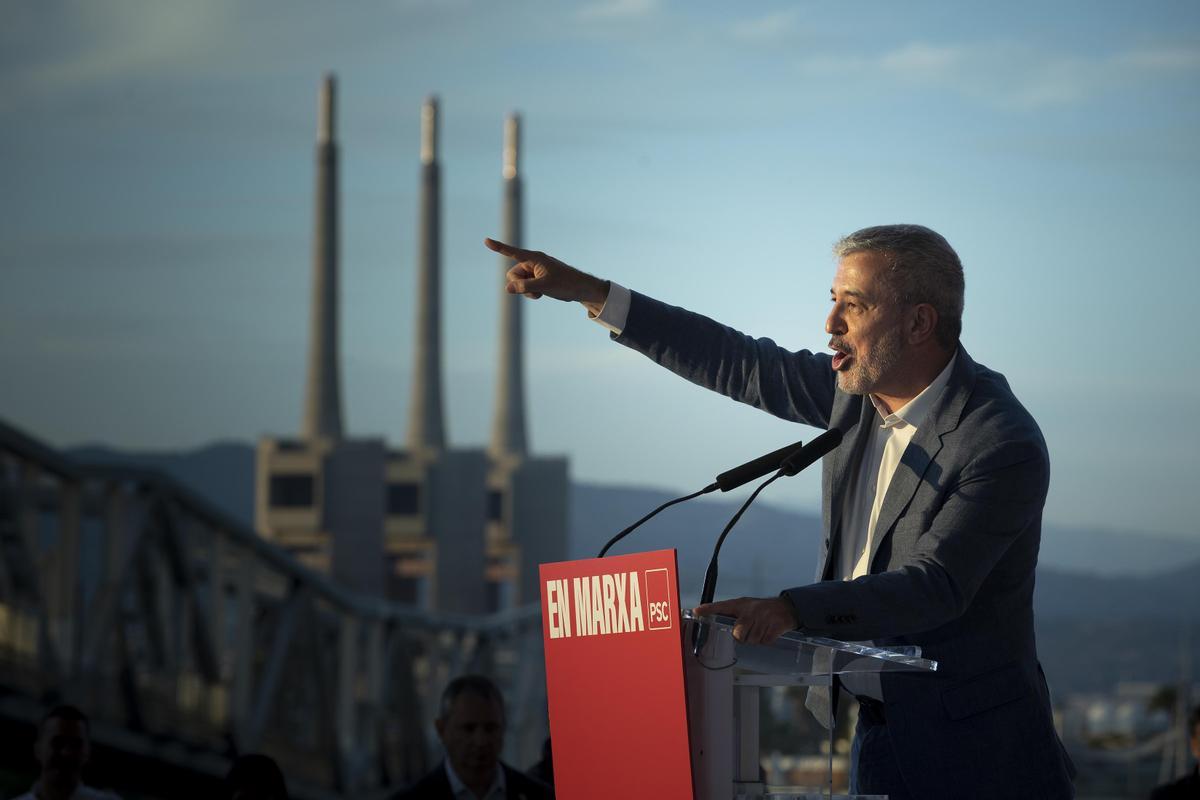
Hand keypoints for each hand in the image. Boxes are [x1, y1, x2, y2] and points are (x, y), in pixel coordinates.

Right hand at [483, 238, 608, 311]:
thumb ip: (525, 287)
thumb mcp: (544, 286)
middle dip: (519, 284)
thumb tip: (507, 288)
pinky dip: (531, 292)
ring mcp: (534, 271)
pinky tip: (543, 293)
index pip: (512, 252)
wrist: (580, 288)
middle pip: (512, 274)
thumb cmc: (565, 284)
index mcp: (534, 258)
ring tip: (542, 292)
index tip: (486, 240)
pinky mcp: (536, 278)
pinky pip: (524, 287)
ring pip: (518, 282)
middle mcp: (532, 262)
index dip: (498, 247)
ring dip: (526, 291)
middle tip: (535, 288)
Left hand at [693, 596, 799, 645]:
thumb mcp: (746, 607)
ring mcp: (764, 617)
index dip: (708, 609)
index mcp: (740, 604)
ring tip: (760, 630)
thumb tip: (718, 625)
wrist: (787, 607)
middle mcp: (751, 610)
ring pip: (752, 640)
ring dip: (756, 639)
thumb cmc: (762, 609)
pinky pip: (765, 641)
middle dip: (742, 637)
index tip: (696, 612)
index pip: (721, 606)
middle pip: (738, 634)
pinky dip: (767, 640)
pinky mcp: (775, 625)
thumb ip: (733, 615)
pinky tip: (769, 632)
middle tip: (748, 631)